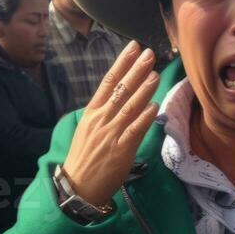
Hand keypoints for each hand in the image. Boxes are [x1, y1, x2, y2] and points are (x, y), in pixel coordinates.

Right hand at [62, 41, 160, 206]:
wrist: (78, 185)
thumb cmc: (85, 157)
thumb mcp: (89, 129)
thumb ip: (104, 113)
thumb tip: (121, 96)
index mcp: (92, 112)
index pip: (108, 81)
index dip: (122, 63)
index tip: (133, 47)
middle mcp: (101, 119)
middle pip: (121, 89)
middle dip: (136, 70)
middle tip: (149, 54)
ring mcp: (111, 133)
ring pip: (129, 107)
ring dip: (144, 89)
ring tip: (156, 74)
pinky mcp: (121, 149)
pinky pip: (135, 130)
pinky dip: (145, 116)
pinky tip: (154, 105)